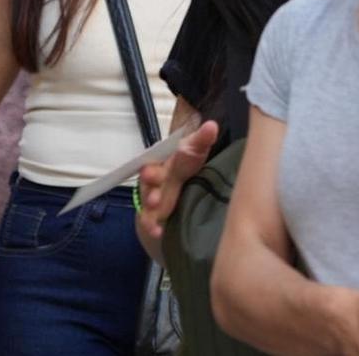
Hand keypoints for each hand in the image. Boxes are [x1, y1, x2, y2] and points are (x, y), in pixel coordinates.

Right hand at [136, 120, 218, 238]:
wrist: (183, 175)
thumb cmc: (187, 159)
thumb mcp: (196, 147)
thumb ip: (202, 138)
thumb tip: (212, 125)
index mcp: (162, 161)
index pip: (153, 163)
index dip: (150, 168)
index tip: (149, 171)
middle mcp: (155, 179)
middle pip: (148, 183)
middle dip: (150, 188)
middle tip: (153, 195)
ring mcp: (154, 196)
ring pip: (147, 203)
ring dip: (150, 209)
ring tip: (154, 213)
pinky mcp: (157, 212)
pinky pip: (150, 220)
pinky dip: (153, 227)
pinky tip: (158, 233)